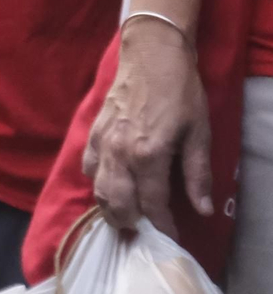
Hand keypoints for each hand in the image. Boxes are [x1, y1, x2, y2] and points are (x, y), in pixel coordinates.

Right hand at [83, 18, 210, 237]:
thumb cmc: (181, 92)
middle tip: (142, 232)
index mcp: (149, 155)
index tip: (170, 237)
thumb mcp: (199, 132)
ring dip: (110, 210)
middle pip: (119, 204)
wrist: (152, 56)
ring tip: (123, 219)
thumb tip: (203, 209)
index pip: (153, 204)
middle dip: (131, 223)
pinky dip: (97, 184)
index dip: (163, 225)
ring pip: (99, 192)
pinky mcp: (92, 136)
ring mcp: (103, 146)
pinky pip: (89, 170)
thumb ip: (198, 174)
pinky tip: (109, 185)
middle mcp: (120, 155)